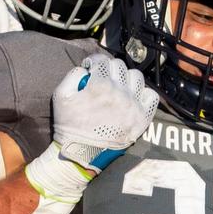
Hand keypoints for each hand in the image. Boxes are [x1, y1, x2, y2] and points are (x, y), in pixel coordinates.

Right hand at [51, 53, 158, 172]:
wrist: (82, 153)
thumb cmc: (69, 124)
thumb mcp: (61, 95)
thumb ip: (74, 74)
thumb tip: (87, 68)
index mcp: (100, 85)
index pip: (102, 60)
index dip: (94, 63)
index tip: (91, 70)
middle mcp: (120, 92)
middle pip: (120, 66)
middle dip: (109, 69)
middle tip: (102, 80)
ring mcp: (133, 105)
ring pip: (136, 76)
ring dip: (126, 78)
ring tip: (118, 87)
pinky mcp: (142, 118)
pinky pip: (151, 95)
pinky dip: (143, 93)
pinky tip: (132, 98)